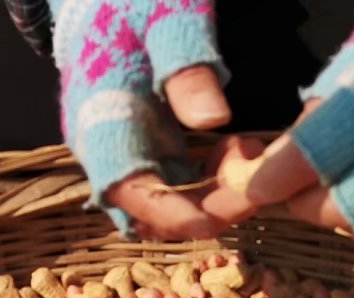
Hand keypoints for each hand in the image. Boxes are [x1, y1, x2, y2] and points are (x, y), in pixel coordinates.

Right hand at [49, 0, 231, 239]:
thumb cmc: (133, 1)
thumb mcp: (165, 17)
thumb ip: (186, 66)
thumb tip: (212, 121)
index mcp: (99, 116)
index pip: (127, 186)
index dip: (169, 213)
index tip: (217, 219)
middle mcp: (104, 148)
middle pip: (147, 211)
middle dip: (203, 211)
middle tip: (255, 189)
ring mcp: (123, 154)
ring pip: (164, 207)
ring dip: (210, 200)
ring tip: (248, 162)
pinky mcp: (143, 153)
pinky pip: (175, 188)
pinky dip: (208, 185)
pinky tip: (235, 154)